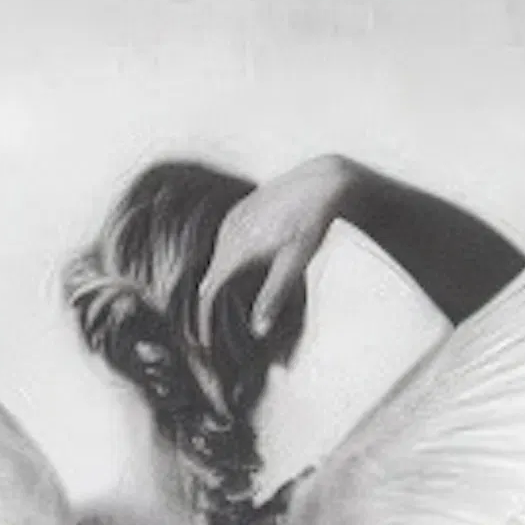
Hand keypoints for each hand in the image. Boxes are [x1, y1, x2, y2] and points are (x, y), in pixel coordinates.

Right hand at [206, 155, 356, 343]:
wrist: (320, 182)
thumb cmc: (311, 223)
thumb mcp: (295, 262)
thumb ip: (274, 295)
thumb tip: (258, 331)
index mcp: (237, 248)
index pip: (209, 292)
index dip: (204, 319)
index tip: (206, 342)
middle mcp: (228, 233)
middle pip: (210, 278)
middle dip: (210, 306)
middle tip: (214, 333)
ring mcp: (232, 219)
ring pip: (217, 260)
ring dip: (220, 284)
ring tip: (225, 308)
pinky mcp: (239, 211)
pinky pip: (225, 245)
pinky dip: (227, 265)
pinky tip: (242, 274)